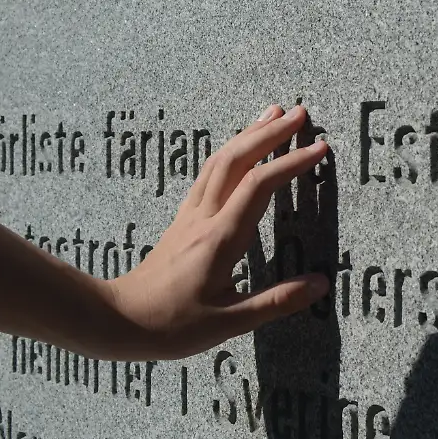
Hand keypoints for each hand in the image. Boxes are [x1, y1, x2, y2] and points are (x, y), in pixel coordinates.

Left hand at [103, 103, 329, 358]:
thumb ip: (276, 302)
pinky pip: (208, 174)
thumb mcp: (229, 322)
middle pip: (236, 160)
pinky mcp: (182, 220)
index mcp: (220, 238)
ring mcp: (190, 215)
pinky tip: (237, 148)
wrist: (117, 320)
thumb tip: (321, 284)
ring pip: (219, 161)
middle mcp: (204, 217)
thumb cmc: (172, 326)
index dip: (290, 163)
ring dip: (247, 134)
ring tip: (271, 114)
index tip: (319, 148)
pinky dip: (230, 152)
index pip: (258, 186)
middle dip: (269, 132)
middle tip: (299, 112)